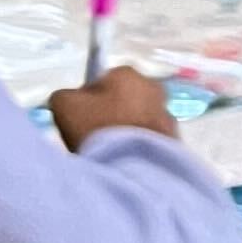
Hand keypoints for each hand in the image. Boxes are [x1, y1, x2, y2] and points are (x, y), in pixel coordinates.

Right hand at [49, 68, 175, 148]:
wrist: (133, 168)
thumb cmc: (97, 127)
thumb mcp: (63, 104)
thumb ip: (65, 95)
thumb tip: (74, 100)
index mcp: (128, 74)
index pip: (104, 81)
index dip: (90, 99)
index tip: (83, 118)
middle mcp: (155, 89)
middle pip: (126, 100)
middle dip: (113, 113)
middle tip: (97, 135)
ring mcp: (169, 116)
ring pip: (140, 121)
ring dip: (128, 132)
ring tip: (114, 151)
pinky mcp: (178, 142)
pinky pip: (151, 141)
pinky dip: (141, 148)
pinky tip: (129, 160)